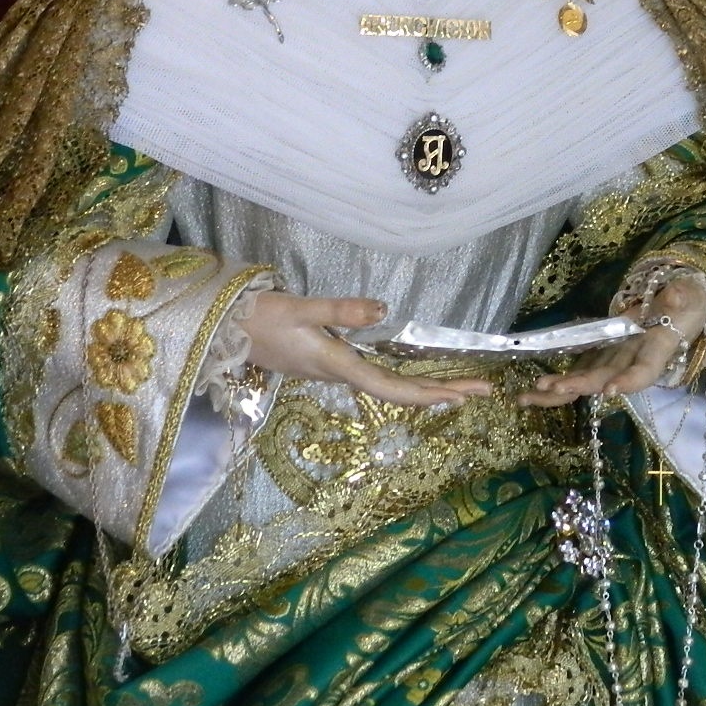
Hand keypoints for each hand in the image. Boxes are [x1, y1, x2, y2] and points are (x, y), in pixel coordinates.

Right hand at [243, 292, 492, 408]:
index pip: (392, 388)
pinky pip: (375, 378)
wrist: (223, 330)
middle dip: (440, 392)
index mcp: (339, 365)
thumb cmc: (260, 318)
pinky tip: (412, 376)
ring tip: (458, 388)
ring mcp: (335, 371)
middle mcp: (342, 374)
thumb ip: (341, 309)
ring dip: (425, 388)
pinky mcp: (328, 363)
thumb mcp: (301, 308)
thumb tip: (383, 310)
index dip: (429, 394)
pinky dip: (402, 380)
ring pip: (388, 386)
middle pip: (399, 391)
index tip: (463, 397)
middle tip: (481, 391)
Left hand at [517, 274, 705, 407]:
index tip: (611, 390)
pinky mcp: (600, 355)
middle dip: (577, 385)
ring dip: (557, 391)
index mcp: (656, 350)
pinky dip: (556, 382)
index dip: (630, 382)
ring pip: (585, 381)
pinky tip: (532, 390)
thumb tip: (675, 294)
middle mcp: (632, 362)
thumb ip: (683, 296)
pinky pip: (577, 370)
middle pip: (605, 379)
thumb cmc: (688, 302)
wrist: (679, 307)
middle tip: (549, 387)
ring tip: (526, 398)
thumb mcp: (690, 296)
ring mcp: (614, 361)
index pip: (645, 371)